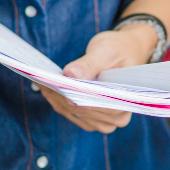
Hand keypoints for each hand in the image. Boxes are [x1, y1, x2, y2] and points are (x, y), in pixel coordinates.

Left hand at [39, 23, 157, 132]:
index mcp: (127, 101)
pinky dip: (56, 99)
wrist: (124, 51)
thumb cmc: (120, 49)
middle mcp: (117, 117)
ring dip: (56, 97)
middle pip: (82, 110)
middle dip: (62, 94)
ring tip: (43, 79)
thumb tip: (70, 75)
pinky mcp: (90, 118)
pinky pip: (68, 112)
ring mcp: (103, 120)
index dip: (75, 94)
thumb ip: (90, 64)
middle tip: (43, 78)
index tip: (56, 82)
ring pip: (72, 112)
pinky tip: (47, 86)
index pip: (97, 104)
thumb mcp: (106, 50)